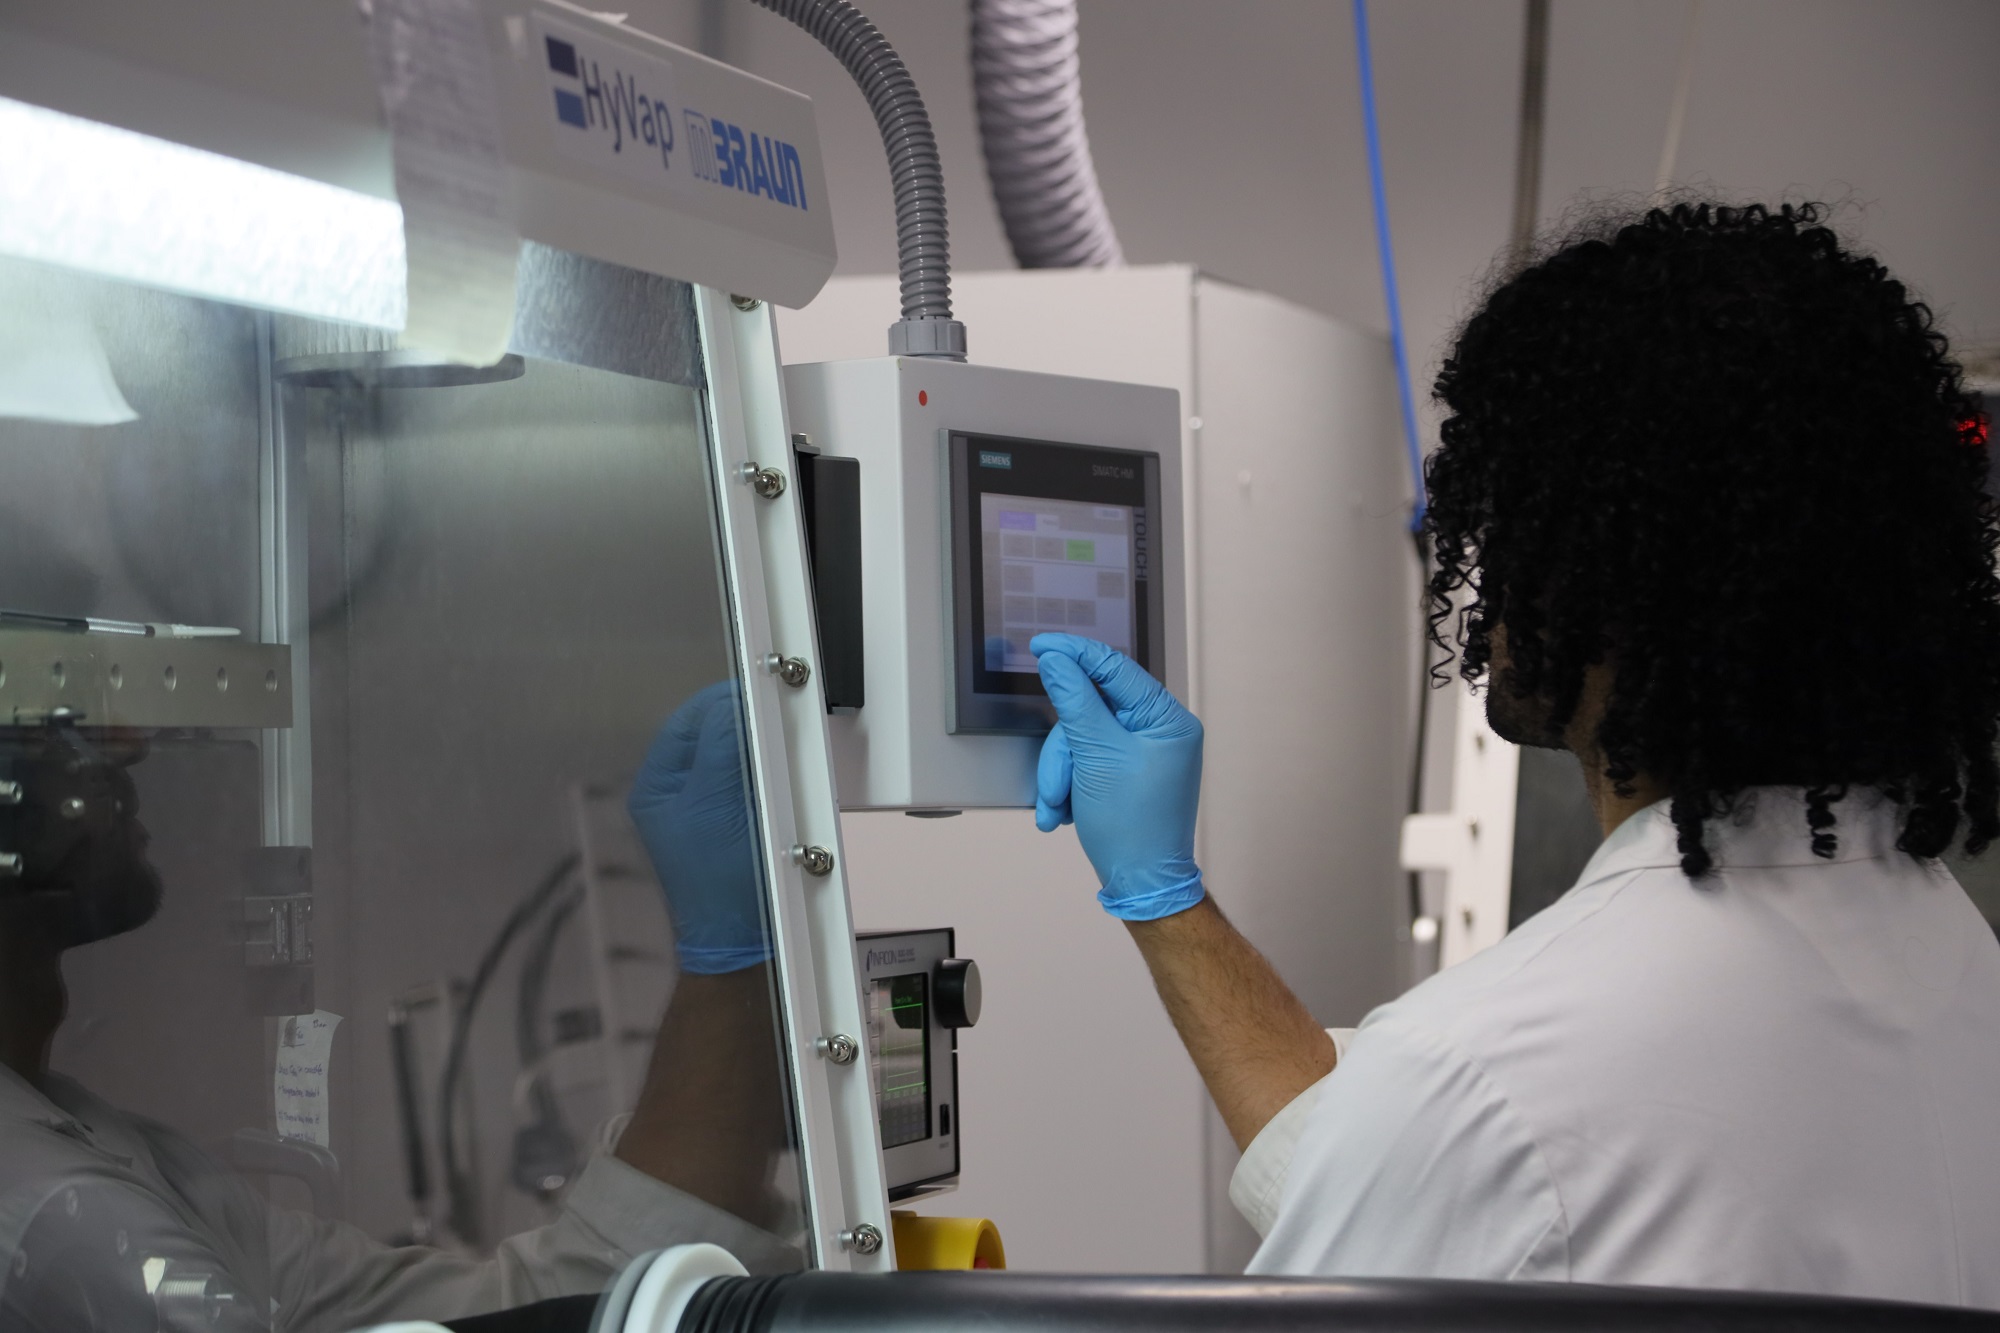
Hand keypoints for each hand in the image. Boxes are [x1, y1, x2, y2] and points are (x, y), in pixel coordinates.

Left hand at [628, 682, 768, 973]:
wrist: (747, 943)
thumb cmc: (721, 880)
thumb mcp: (714, 801)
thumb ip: (720, 743)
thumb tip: (734, 700)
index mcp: (659, 784)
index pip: (692, 719)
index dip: (726, 700)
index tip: (762, 689)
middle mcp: (681, 794)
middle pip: (718, 734)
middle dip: (749, 725)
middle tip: (779, 719)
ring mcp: (712, 811)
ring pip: (741, 756)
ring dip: (764, 749)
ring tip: (783, 749)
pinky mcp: (741, 825)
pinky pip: (758, 782)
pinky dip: (773, 775)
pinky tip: (787, 780)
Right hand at [1031, 634, 1204, 920]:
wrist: (1141, 885)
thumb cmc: (1133, 827)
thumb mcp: (1097, 756)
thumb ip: (1075, 701)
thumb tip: (1057, 660)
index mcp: (1167, 718)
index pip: (1115, 669)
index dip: (1075, 655)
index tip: (1041, 645)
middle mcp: (1159, 730)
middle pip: (1090, 710)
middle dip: (1064, 752)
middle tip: (1055, 788)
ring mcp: (1142, 753)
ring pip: (1081, 739)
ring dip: (1062, 775)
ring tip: (1058, 809)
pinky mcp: (1125, 772)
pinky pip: (1086, 760)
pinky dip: (1069, 784)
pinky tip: (1065, 811)